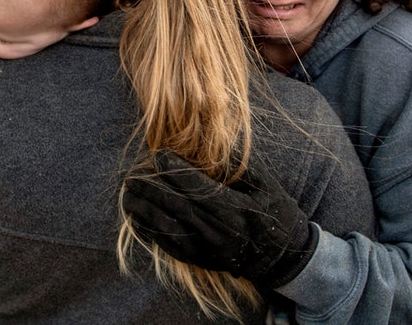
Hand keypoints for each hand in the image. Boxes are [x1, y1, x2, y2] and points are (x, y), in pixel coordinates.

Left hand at [123, 150, 316, 288]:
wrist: (283, 258)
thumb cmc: (276, 215)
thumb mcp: (266, 186)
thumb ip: (238, 169)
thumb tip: (211, 150)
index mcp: (236, 212)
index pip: (198, 188)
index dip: (176, 171)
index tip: (159, 155)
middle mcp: (218, 233)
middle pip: (177, 207)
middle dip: (152, 188)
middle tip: (134, 173)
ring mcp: (207, 250)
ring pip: (168, 228)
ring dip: (144, 209)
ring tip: (128, 194)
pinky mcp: (200, 261)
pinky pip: (169, 246)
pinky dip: (150, 231)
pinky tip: (137, 218)